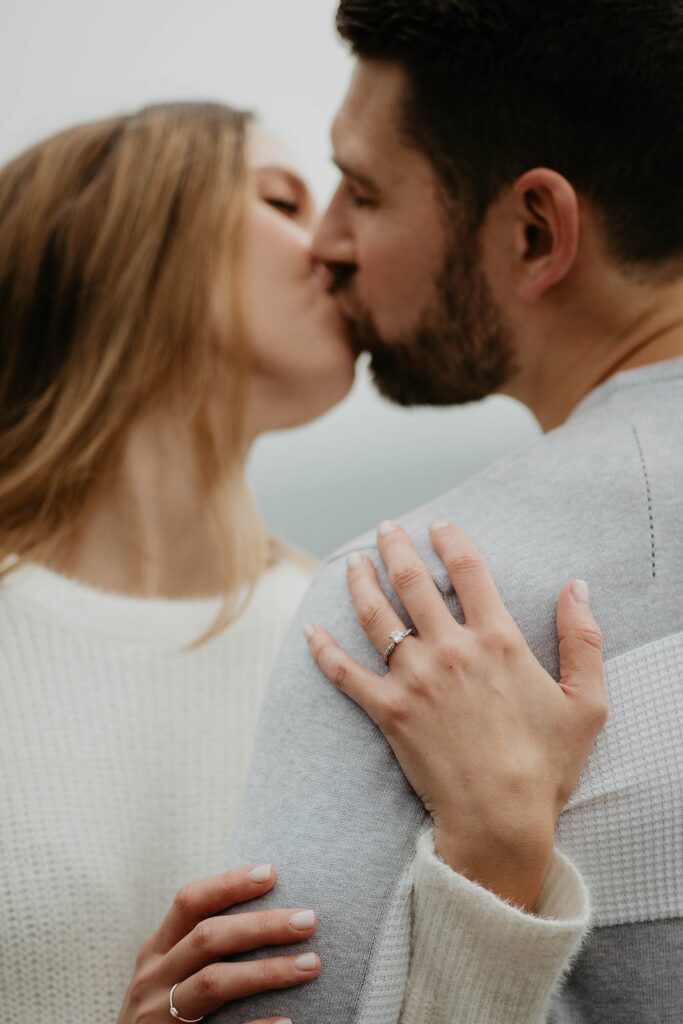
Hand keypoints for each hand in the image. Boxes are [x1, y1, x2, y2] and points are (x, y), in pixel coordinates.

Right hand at [117, 863, 319, 1023]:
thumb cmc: (163, 1011)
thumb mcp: (170, 972)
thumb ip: (203, 946)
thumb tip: (270, 909)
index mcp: (156, 950)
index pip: (190, 902)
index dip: (229, 884)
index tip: (272, 872)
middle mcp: (153, 978)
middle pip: (208, 937)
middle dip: (262, 925)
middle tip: (309, 919)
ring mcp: (158, 1016)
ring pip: (213, 982)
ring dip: (266, 970)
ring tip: (311, 964)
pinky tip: (288, 1020)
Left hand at [305, 520, 606, 911]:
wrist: (500, 819)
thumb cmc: (546, 765)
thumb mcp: (586, 701)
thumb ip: (583, 639)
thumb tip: (577, 587)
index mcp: (497, 640)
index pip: (469, 571)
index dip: (451, 540)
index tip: (439, 526)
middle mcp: (450, 649)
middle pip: (413, 581)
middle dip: (395, 547)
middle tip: (385, 529)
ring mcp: (414, 678)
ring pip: (376, 616)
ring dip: (360, 583)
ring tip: (352, 563)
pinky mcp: (388, 711)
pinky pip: (345, 673)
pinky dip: (324, 651)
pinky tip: (310, 632)